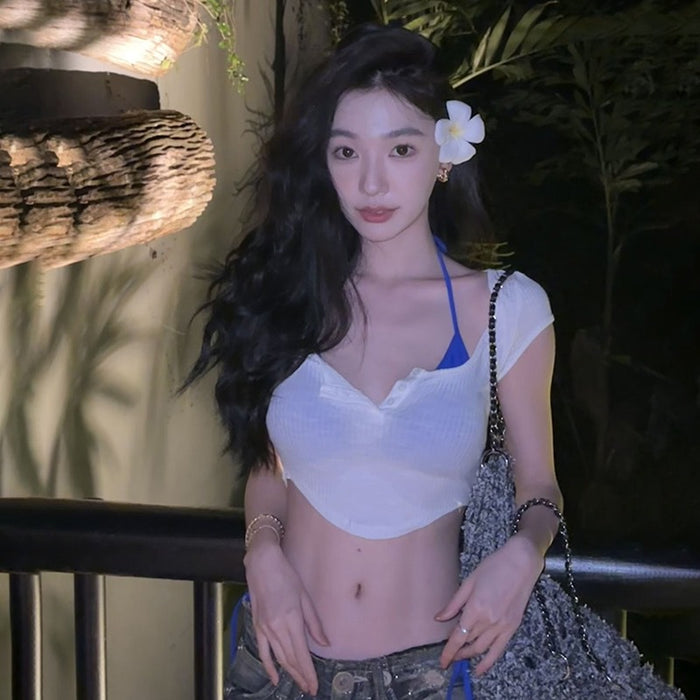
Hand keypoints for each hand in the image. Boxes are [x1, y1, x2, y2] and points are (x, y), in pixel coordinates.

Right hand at [244, 537, 328, 694]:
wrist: (262, 564)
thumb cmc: (286, 575)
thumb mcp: (305, 596)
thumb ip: (314, 622)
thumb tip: (325, 643)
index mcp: (292, 619)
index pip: (301, 654)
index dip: (308, 672)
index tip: (314, 685)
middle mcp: (277, 627)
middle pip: (290, 659)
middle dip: (301, 676)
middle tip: (310, 688)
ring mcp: (265, 628)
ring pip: (278, 657)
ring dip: (289, 673)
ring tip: (299, 684)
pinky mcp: (257, 626)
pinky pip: (263, 651)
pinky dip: (268, 666)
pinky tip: (274, 677)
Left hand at [435, 535, 542, 675]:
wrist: (522, 563)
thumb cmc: (494, 566)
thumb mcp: (469, 581)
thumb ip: (454, 603)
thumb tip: (439, 618)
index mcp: (475, 608)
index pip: (458, 636)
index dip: (449, 651)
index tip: (442, 661)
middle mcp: (489, 621)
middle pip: (469, 643)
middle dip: (457, 652)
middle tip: (449, 656)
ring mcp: (502, 626)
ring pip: (482, 648)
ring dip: (470, 656)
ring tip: (461, 658)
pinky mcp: (512, 627)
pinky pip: (499, 650)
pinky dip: (489, 662)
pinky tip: (480, 669)